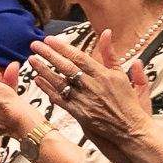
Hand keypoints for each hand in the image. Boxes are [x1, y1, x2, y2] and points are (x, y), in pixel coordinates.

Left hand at [25, 34, 157, 162]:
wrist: (130, 129)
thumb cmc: (127, 102)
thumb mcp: (122, 74)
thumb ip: (111, 53)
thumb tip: (107, 32)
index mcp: (103, 75)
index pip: (79, 57)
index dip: (63, 48)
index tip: (50, 40)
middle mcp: (92, 87)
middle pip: (66, 68)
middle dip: (49, 55)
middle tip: (35, 45)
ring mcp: (84, 101)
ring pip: (60, 83)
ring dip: (44, 70)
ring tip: (32, 60)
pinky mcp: (79, 114)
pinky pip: (60, 100)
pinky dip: (48, 90)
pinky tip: (38, 81)